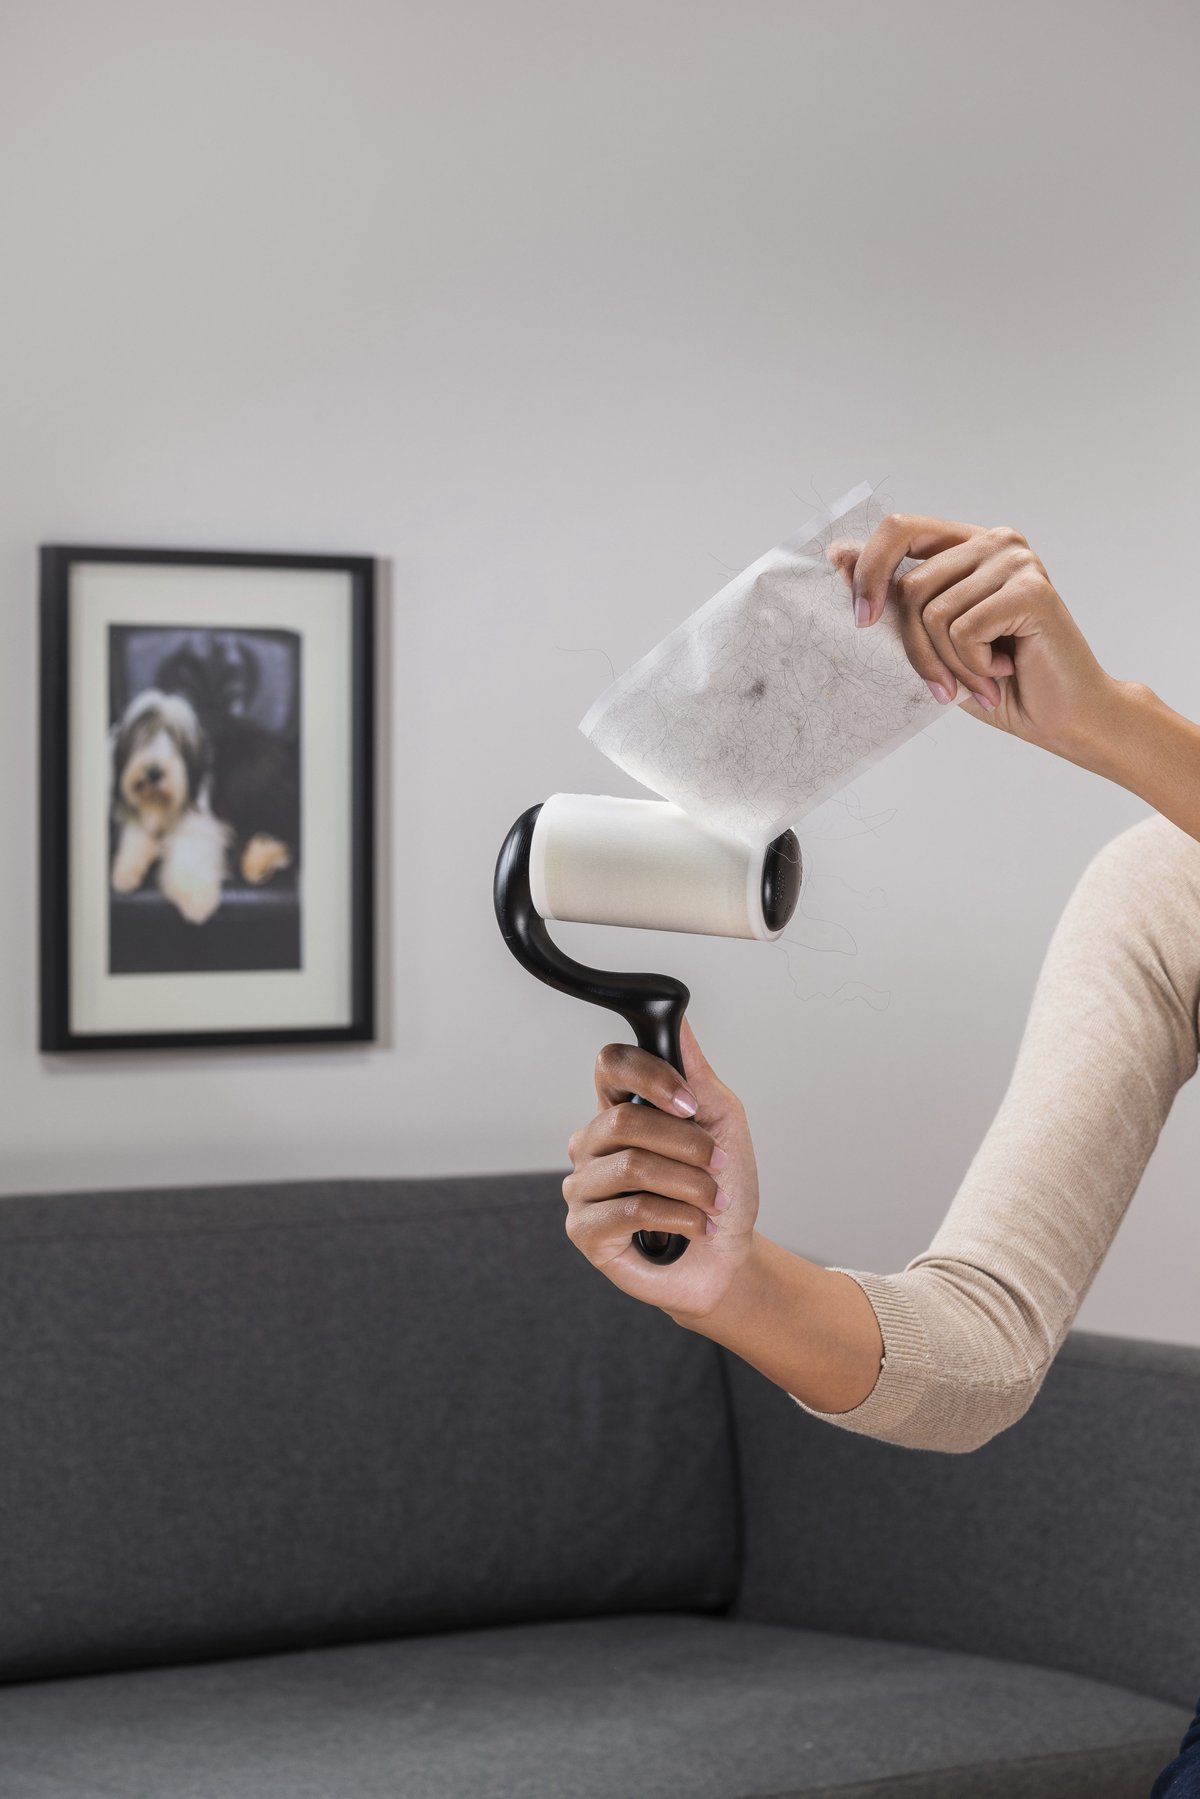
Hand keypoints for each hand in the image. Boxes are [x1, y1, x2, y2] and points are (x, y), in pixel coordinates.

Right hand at [562, 1015, 757, 1317]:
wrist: (730, 1258)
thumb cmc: (723, 1191)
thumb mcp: (721, 1123)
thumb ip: (696, 1074)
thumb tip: (677, 1019)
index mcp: (620, 1109)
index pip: (610, 1064)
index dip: (650, 1076)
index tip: (689, 1104)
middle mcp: (592, 1144)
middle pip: (624, 1119)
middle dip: (685, 1145)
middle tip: (716, 1164)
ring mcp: (583, 1186)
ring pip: (631, 1167)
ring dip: (689, 1186)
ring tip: (711, 1203)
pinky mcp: (584, 1230)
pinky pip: (630, 1210)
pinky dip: (679, 1217)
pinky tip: (696, 1227)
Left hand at [826, 513, 1123, 765]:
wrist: (1064, 717)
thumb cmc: (998, 682)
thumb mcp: (930, 639)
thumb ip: (892, 596)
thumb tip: (837, 553)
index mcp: (968, 544)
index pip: (899, 529)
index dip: (868, 572)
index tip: (861, 621)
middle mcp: (995, 541)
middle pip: (910, 587)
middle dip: (916, 650)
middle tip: (944, 686)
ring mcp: (1016, 561)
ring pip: (932, 614)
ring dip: (949, 665)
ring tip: (983, 680)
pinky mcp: (1030, 590)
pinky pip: (963, 630)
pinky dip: (973, 667)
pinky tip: (1004, 672)